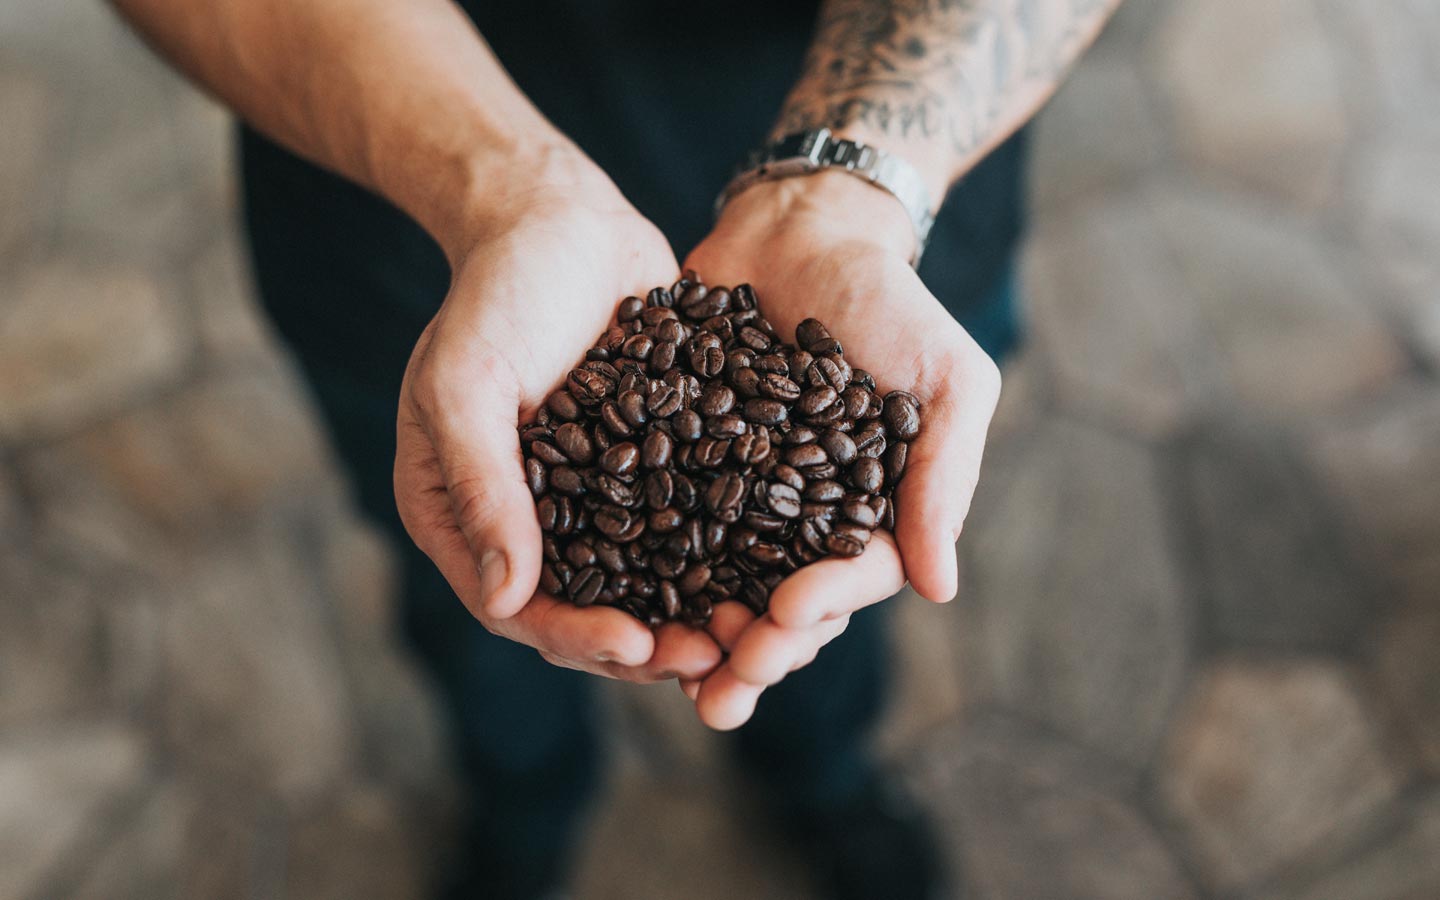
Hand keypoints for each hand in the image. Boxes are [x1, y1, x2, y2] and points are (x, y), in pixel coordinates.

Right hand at [395, 168, 722, 682]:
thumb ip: (482, 486)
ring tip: (759, 632)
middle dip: (652, 643)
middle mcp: (530, 521)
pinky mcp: (652, 468)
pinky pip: (689, 526)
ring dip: (700, 613)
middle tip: (719, 661)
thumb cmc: (494, 293)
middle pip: (591, 610)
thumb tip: (506, 599)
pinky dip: (728, 555)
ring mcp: (595, 498)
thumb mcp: (466, 384)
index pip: (519, 606)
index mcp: (466, 516)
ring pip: (648, 581)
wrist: (557, 218)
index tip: (637, 647)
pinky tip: (779, 569)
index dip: (576, 635)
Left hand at [680, 171, 1001, 727]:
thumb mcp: (948, 378)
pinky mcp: (682, 464)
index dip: (821, 606)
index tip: (786, 616)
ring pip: (719, 582)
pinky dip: (642, 565)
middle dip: (753, 652)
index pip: (851, 579)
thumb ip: (945, 476)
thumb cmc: (891, 301)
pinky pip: (661, 524)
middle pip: (781, 604)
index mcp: (870, 511)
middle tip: (719, 689)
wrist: (803, 230)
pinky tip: (613, 599)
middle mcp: (802, 517)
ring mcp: (740, 495)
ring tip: (667, 672)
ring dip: (695, 635)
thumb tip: (940, 588)